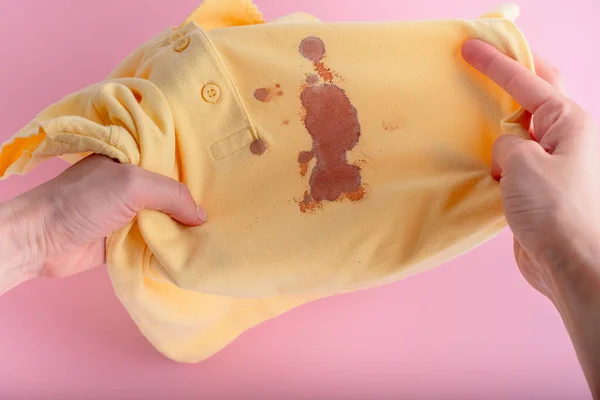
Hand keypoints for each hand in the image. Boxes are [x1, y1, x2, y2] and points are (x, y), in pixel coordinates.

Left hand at [1, 155, 205, 281]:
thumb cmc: (81, 201)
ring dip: (186, 226)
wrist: (42, 240)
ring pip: (168, 217)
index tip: (225, 177)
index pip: (173, 157)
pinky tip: (196, 247)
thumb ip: (171, 194)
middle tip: (230, 207)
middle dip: (196, 200)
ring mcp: (131, 210)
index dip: (196, 167)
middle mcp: (134, 182)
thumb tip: (201, 216)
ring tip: (219, 229)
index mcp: (134, 157)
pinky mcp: (128, 237)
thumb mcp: (132, 185)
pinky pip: (158, 239)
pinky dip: (173, 245)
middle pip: (174, 190)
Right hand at [462, 40, 599, 300]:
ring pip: (520, 131)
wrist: (571, 263)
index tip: (469, 47)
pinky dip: (495, 156)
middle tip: (482, 62)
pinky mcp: (538, 187)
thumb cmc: (555, 210)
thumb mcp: (523, 164)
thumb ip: (507, 144)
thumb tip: (505, 150)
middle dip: (509, 78)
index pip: (527, 81)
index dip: (496, 62)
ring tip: (473, 111)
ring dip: (498, 124)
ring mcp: (552, 163)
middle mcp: (564, 138)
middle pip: (534, 95)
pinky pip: (513, 160)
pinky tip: (479, 158)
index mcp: (568, 123)